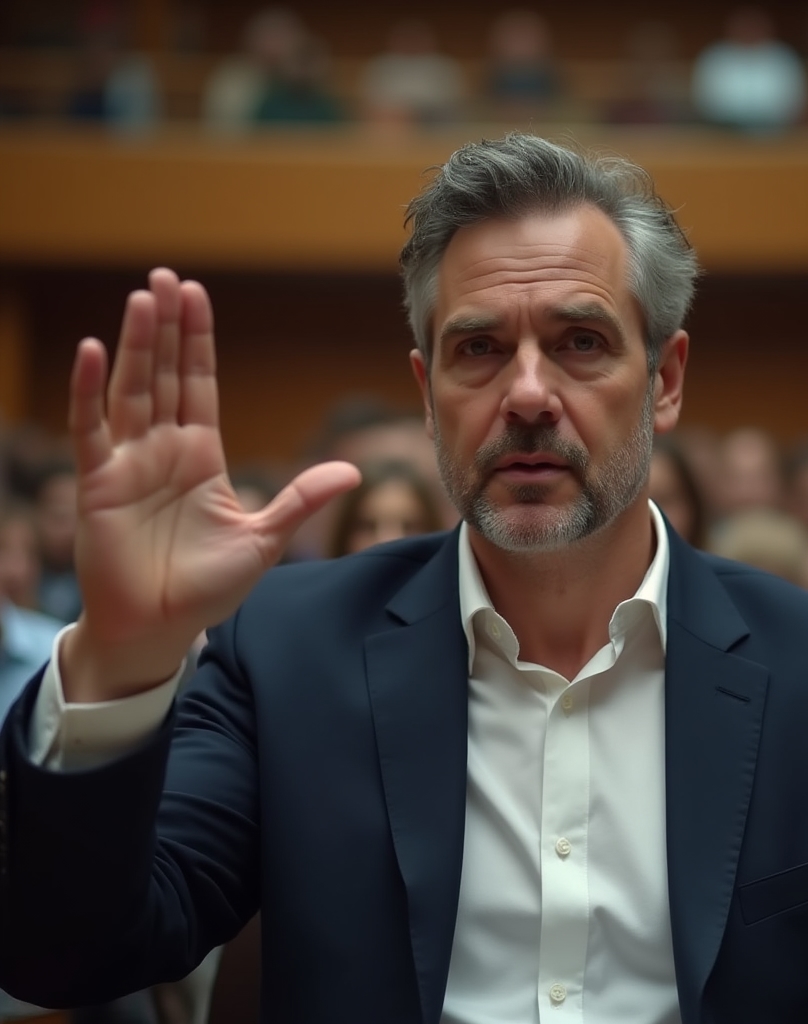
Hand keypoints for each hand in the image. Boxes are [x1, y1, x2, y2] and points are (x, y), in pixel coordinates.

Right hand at [61, 269, 359, 700]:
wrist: (160, 629)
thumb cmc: (207, 588)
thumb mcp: (264, 539)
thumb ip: (301, 500)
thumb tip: (354, 471)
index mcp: (201, 456)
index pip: (199, 384)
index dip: (197, 341)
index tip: (196, 296)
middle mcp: (163, 450)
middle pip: (165, 375)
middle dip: (166, 327)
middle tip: (165, 277)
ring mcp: (129, 464)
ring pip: (132, 390)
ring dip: (136, 345)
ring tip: (142, 298)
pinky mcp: (98, 484)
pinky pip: (92, 430)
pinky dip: (89, 391)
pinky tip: (94, 351)